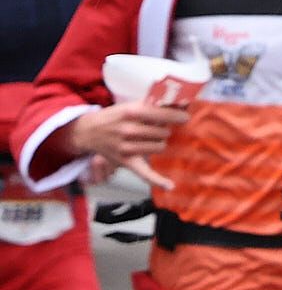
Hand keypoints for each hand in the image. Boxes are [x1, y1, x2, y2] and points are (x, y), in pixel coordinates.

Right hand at [68, 103, 184, 189]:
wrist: (89, 131)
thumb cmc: (115, 117)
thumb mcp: (131, 105)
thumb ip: (154, 105)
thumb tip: (182, 104)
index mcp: (132, 112)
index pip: (163, 115)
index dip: (177, 116)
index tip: (185, 117)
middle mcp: (129, 130)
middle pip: (164, 132)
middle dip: (164, 129)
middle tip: (155, 127)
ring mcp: (126, 147)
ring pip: (160, 147)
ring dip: (159, 142)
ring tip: (150, 138)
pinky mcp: (126, 162)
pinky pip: (144, 173)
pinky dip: (157, 180)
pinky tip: (170, 186)